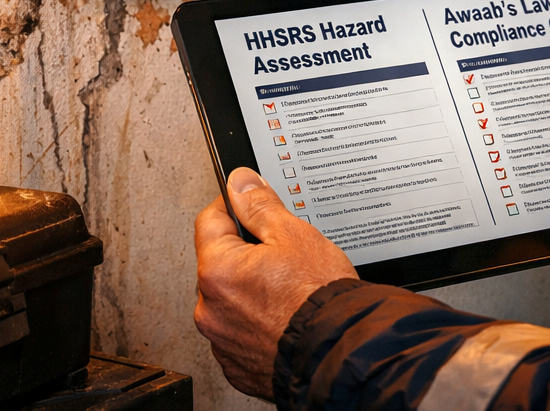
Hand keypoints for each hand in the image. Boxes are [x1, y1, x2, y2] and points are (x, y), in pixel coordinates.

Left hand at [194, 167, 358, 399]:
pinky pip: (240, 332)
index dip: (234, 207)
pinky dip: (257, 323)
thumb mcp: (293, 235)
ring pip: (230, 300)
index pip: (210, 220)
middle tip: (282, 255)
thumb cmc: (319, 299)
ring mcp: (222, 341)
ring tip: (287, 291)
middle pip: (220, 263)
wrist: (339, 353)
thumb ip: (259, 205)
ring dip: (249, 291)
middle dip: (245, 254)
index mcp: (217, 271)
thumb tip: (240, 183)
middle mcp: (210, 309)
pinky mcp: (237, 365)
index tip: (251, 207)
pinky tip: (284, 317)